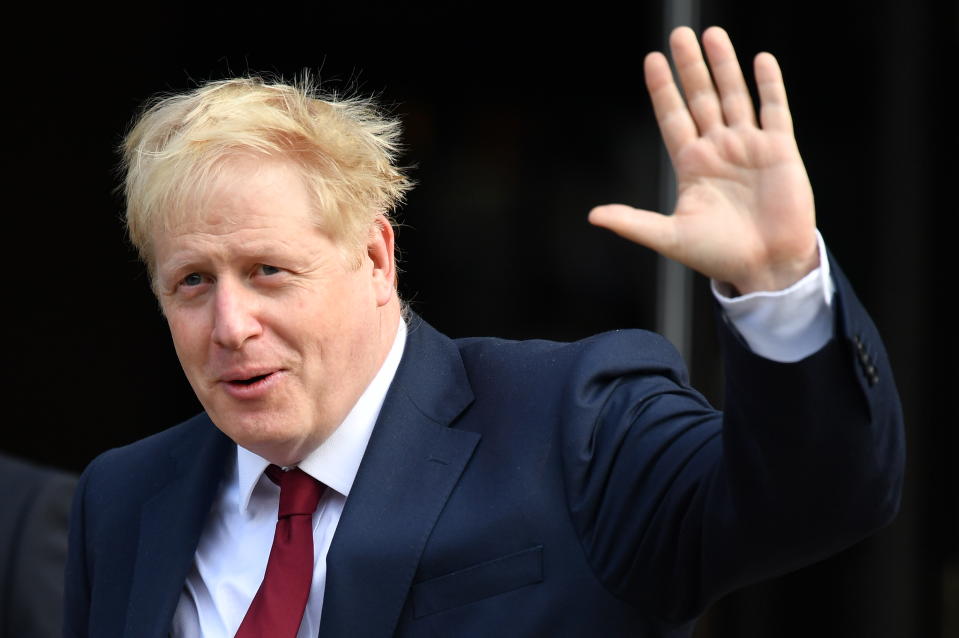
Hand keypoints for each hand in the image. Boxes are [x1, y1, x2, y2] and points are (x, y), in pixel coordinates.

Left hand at [588, 26, 817, 294]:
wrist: (766, 266)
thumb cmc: (718, 255)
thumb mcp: (670, 237)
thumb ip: (633, 223)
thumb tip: (593, 216)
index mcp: (690, 165)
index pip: (672, 117)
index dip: (663, 90)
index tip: (651, 61)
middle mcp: (717, 149)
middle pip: (700, 98)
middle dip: (690, 67)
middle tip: (678, 34)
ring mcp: (748, 147)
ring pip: (734, 96)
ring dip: (724, 66)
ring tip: (711, 35)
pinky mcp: (780, 150)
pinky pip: (774, 109)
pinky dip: (768, 85)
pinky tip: (760, 60)